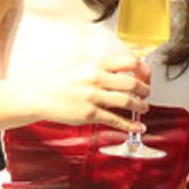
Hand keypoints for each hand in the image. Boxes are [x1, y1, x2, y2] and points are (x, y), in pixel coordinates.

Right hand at [36, 50, 150, 132]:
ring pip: (127, 101)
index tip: (147, 77)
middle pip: (132, 83)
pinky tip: (139, 127)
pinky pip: (116, 120)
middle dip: (145, 90)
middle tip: (146, 94)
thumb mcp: (86, 67)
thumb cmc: (66, 83)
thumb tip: (133, 70)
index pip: (130, 62)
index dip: (144, 70)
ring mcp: (93, 97)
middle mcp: (96, 79)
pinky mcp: (90, 114)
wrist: (41, 96)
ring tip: (143, 107)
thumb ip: (107, 68)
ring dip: (141, 106)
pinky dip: (131, 125)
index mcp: (97, 64)